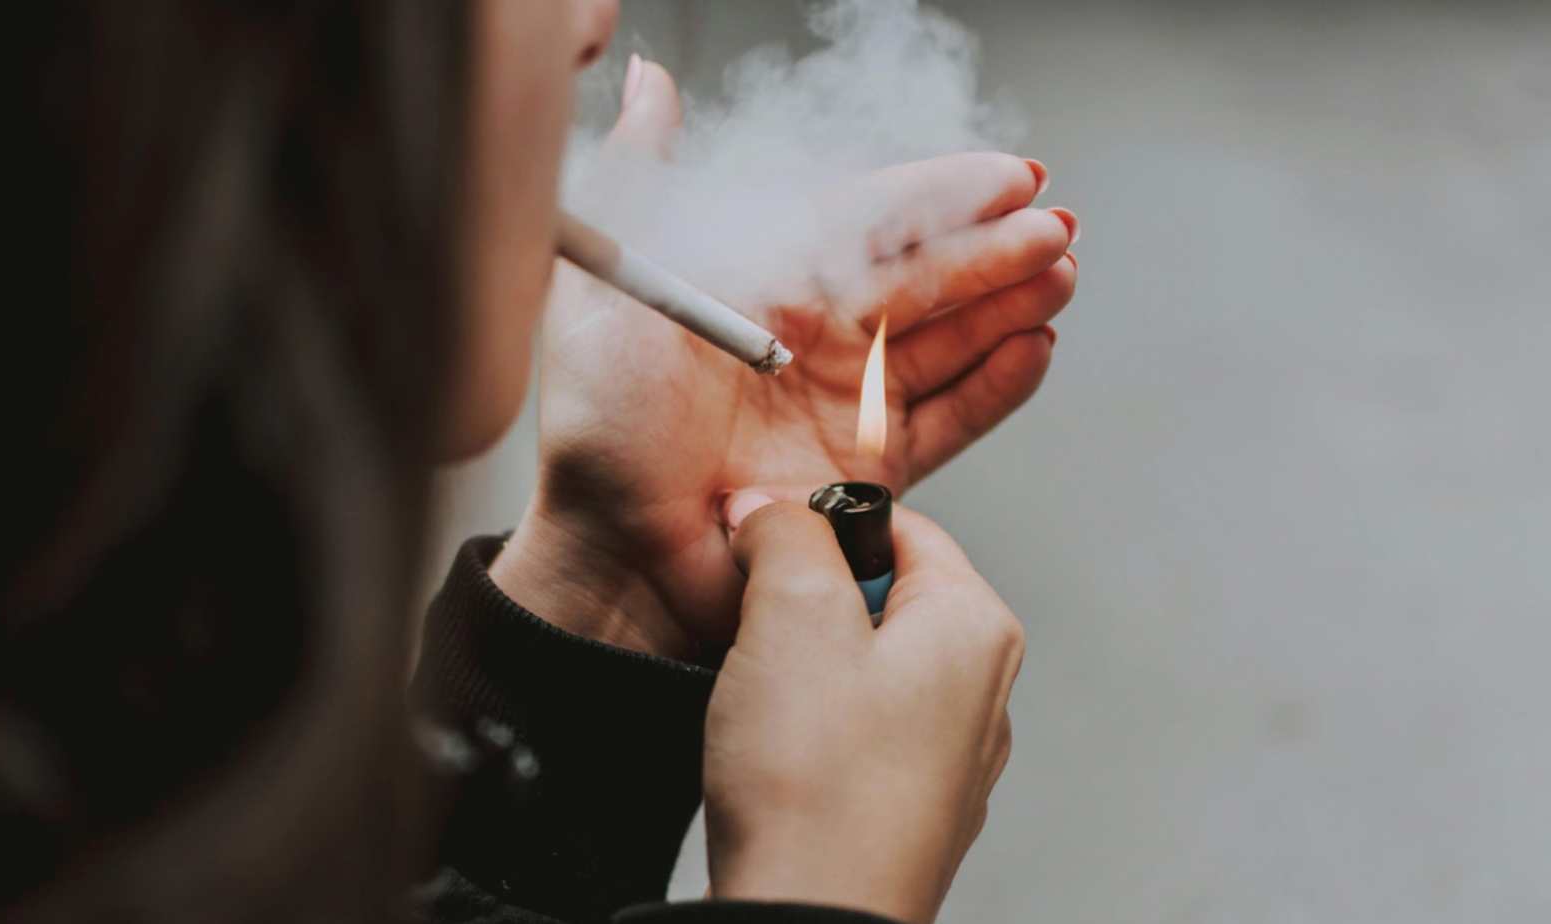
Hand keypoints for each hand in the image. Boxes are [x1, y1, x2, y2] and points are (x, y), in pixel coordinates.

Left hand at [492, 60, 1075, 656]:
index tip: (1005, 175)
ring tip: (1059, 275)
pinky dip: (996, 387)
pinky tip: (1035, 347)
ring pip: (946, 342)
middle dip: (992, 248)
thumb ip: (641, 176)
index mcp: (761, 281)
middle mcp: (810, 337)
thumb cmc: (599, 422)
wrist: (615, 549)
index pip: (867, 220)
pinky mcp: (868, 471)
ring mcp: (843, 403)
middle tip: (1053, 226)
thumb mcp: (613, 280)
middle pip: (921, 279)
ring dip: (1007, 306)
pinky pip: (948, 419)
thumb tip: (649, 83)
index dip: (938, 195)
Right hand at [703, 498, 1022, 923]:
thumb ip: (786, 532)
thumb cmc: (817, 784)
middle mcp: (982, 690)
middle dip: (805, 601)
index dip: (818, 526)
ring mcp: (950, 755)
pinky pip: (854, 732)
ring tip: (767, 705)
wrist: (810, 920)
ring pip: (860, 664)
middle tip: (760, 634)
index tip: (765, 550)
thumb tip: (772, 506)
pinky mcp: (910, 805)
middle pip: (879, 594)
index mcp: (975, 627)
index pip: (900, 526)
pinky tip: (778, 757)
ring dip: (800, 668)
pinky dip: (809, 729)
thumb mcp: (791, 613)